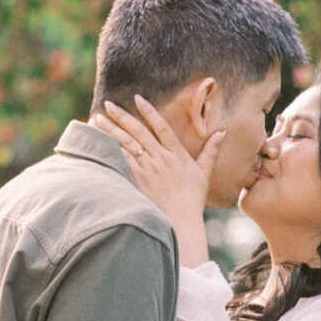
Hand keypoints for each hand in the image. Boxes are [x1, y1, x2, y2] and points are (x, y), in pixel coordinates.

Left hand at [103, 95, 215, 265]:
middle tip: (108, 104)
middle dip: (122, 116)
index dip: (149, 111)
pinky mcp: (137, 181)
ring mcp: (148, 169)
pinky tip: (99, 142)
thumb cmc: (192, 199)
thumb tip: (222, 132)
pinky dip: (110, 150)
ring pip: (127, 144)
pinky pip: (122, 161)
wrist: (181, 222)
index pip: (161, 127)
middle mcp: (161, 158)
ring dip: (111, 130)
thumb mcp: (204, 173)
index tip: (137, 98)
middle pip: (139, 132)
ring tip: (98, 119)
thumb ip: (211, 151)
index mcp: (177, 154)